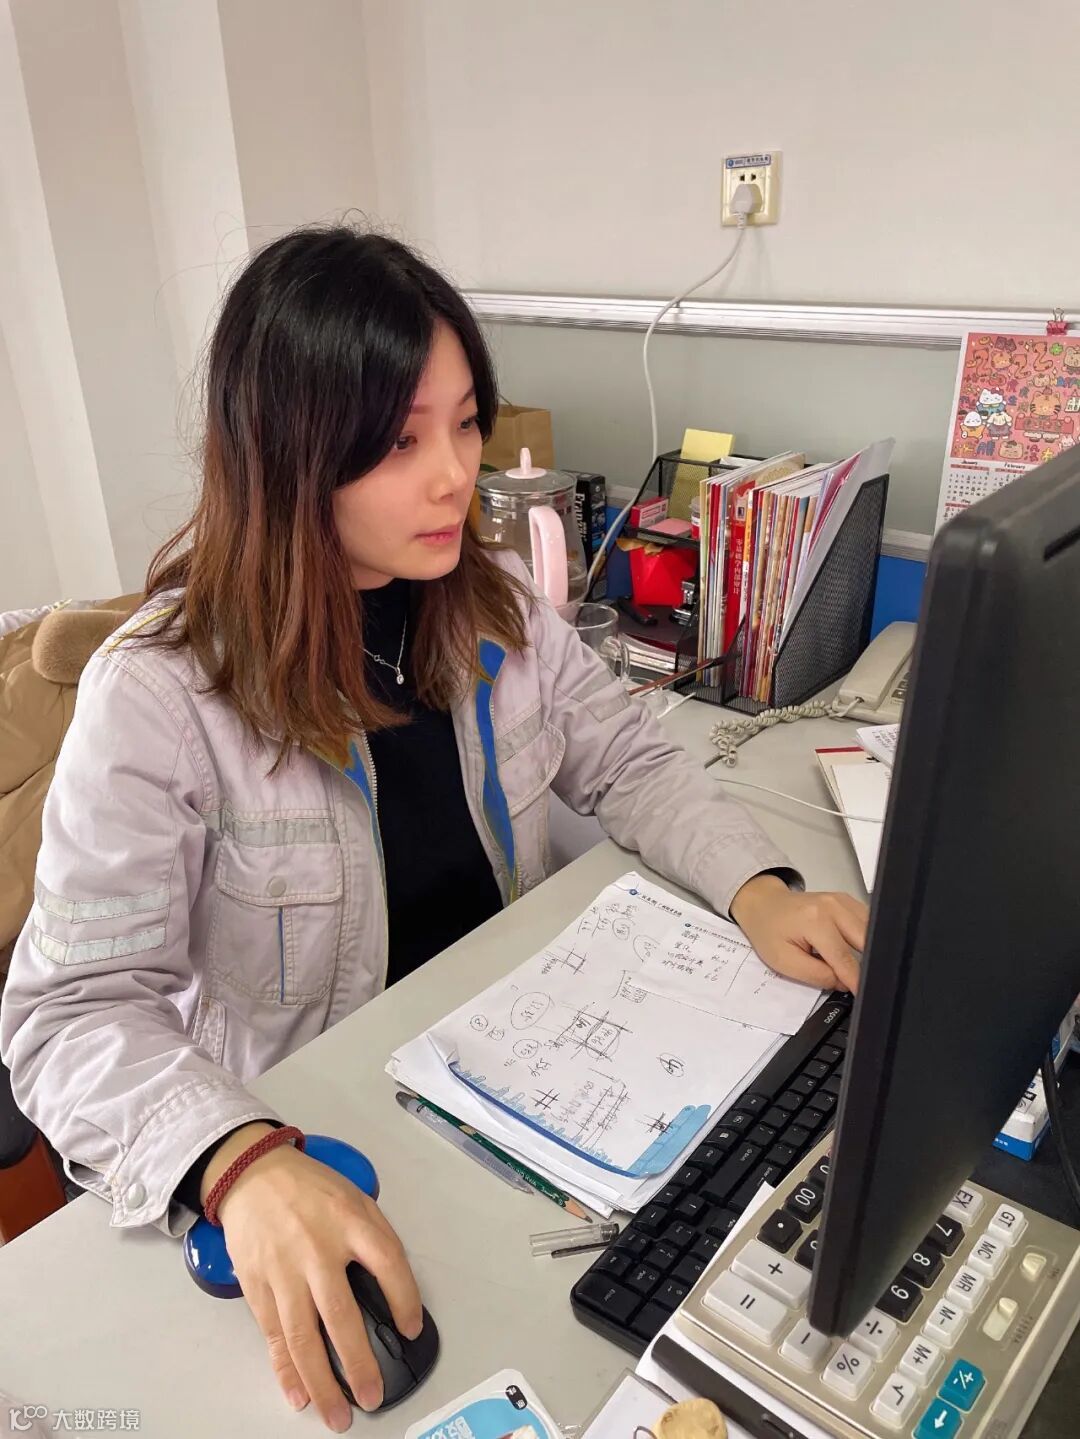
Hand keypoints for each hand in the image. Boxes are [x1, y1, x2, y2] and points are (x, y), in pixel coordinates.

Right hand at [203, 1124, 422, 1430]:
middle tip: (372, 1397)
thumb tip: (396, 1290)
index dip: (405, 1300)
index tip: (410, 1329)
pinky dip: (286, 1370)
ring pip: (303, 1337)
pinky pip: (274, 1336)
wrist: (254, 1175)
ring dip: (322, 1382)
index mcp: (350, 1221)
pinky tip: (298, 1394)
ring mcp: (284, 1270)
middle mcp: (316, 1248)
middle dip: (359, 1364)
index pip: (388, 1264)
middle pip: (342, 1315)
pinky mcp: (257, 1285)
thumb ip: (374, 1239)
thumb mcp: (354, 1198)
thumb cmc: (310, 1190)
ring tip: (337, 1414)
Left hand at [730, 874, 866, 992]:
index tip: (863, 994)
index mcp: (815, 921)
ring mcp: (842, 901)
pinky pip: (867, 922)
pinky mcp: (847, 901)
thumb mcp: (784, 962)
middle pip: (865, 940)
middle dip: (867, 964)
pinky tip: (854, 949)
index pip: (844, 958)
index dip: (855, 980)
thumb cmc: (769, 931)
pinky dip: (865, 938)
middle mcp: (833, 906)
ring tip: (855, 966)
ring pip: (871, 930)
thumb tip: (843, 983)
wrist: (764, 905)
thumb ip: (816, 975)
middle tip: (863, 983)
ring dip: (868, 950)